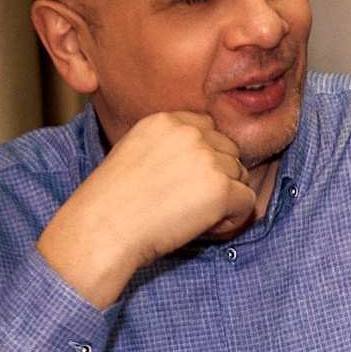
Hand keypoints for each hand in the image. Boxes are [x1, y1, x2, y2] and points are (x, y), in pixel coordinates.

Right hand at [37, 111, 259, 306]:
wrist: (102, 230)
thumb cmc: (113, 203)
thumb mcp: (135, 154)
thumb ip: (169, 147)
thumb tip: (207, 161)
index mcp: (165, 121)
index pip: (209, 128)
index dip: (205, 158)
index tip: (185, 182)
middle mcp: (189, 133)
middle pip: (230, 151)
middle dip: (219, 177)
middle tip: (190, 204)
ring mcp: (207, 159)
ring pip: (241, 176)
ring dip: (226, 199)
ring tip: (193, 216)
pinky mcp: (221, 188)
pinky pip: (247, 202)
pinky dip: (232, 219)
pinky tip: (204, 227)